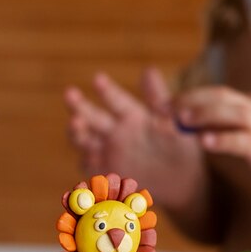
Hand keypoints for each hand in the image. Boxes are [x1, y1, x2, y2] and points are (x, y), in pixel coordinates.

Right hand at [65, 69, 204, 210]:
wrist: (180, 181)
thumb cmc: (178, 145)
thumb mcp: (173, 122)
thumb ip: (159, 99)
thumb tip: (149, 70)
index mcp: (131, 114)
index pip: (115, 99)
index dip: (106, 90)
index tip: (98, 78)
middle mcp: (114, 130)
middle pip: (91, 115)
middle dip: (79, 105)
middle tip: (70, 94)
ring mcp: (106, 151)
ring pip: (84, 139)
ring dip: (77, 132)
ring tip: (76, 124)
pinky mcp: (104, 172)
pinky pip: (90, 166)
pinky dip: (86, 161)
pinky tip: (87, 156)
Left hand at [175, 86, 250, 196]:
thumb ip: (245, 123)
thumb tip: (220, 120)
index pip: (217, 93)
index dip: (189, 96)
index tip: (164, 104)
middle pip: (219, 97)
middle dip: (188, 101)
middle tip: (161, 109)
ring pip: (231, 112)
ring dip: (203, 115)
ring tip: (179, 120)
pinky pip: (245, 141)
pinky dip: (224, 139)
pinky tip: (204, 143)